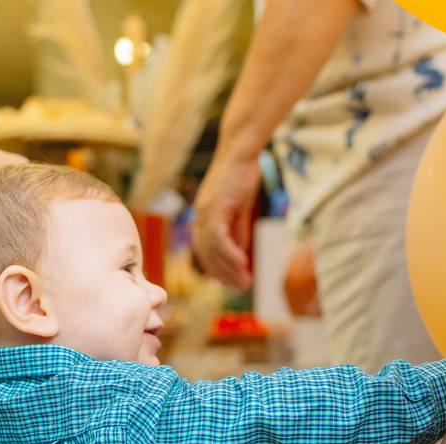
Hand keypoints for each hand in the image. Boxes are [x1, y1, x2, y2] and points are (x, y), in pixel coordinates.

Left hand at [191, 154, 261, 291]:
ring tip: (245, 282)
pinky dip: (230, 253)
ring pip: (213, 250)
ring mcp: (205, 213)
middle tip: (240, 288)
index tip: (232, 282)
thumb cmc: (241, 175)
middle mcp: (200, 217)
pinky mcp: (215, 209)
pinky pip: (219, 239)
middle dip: (224, 274)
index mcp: (204, 217)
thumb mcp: (239, 208)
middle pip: (207, 255)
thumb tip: (239, 250)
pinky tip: (242, 263)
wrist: (240, 152)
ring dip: (229, 268)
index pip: (206, 251)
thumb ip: (237, 229)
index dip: (218, 268)